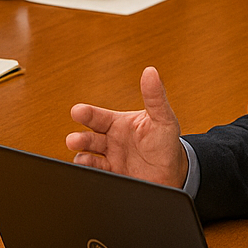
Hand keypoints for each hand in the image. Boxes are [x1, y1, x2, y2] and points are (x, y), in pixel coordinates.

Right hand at [66, 66, 186, 186]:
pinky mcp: (113, 176)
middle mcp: (111, 139)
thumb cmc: (166, 141)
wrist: (174, 173)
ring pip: (88, 156)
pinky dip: (90, 174)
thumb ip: (155, 97)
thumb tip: (150, 71)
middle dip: (79, 139)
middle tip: (74, 140)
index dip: (86, 113)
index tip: (77, 111)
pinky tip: (91, 172)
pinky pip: (97, 174)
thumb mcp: (163, 118)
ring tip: (83, 159)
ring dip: (81, 157)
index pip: (97, 116)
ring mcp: (110, 158)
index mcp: (118, 123)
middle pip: (88, 138)